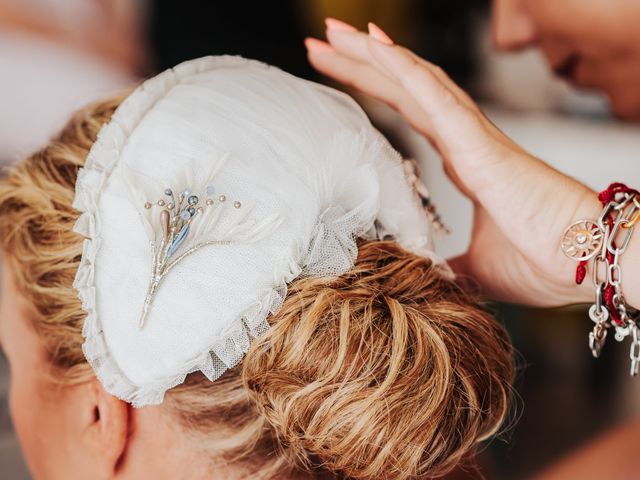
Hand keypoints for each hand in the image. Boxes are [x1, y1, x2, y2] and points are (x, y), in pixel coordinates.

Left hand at [304, 19, 602, 306]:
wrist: (589, 262)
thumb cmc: (546, 260)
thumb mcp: (478, 268)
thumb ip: (451, 265)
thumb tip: (428, 274)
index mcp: (465, 163)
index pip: (410, 116)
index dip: (376, 93)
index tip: (339, 78)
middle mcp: (466, 141)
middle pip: (404, 91)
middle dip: (361, 65)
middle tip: (323, 42)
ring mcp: (474, 138)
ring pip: (416, 83)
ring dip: (375, 56)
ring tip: (337, 32)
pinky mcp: (481, 145)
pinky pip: (437, 98)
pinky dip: (406, 71)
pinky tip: (377, 48)